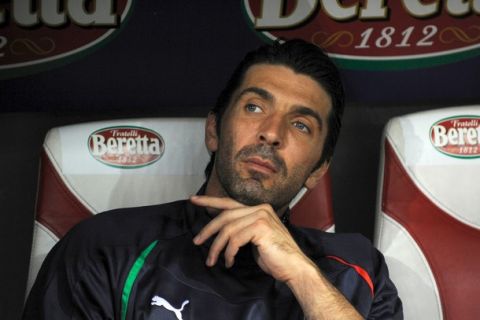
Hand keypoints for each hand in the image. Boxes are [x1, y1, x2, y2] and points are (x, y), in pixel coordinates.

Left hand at [190, 195, 311, 282]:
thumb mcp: (254, 239)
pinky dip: (228, 253)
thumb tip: (221, 230)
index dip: (210, 201)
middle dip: (208, 229)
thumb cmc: (275, 256)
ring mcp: (261, 216)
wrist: (294, 267)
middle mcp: (260, 208)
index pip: (229, 203)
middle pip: (225, 216)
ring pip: (228, 229)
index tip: (193, 200)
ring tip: (212, 260)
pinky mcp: (260, 227)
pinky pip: (235, 240)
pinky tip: (229, 262)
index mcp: (259, 209)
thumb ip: (242, 230)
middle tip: (196, 242)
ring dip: (217, 247)